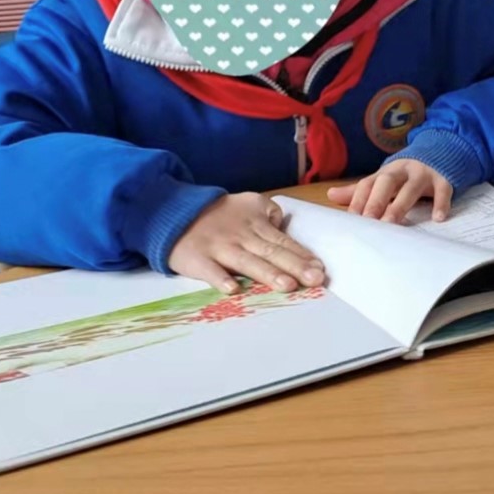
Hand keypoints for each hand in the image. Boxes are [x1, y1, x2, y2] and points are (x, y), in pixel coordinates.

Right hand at [167, 192, 324, 293]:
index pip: (284, 241)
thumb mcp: (248, 202)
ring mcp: (219, 248)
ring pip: (247, 262)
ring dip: (268, 274)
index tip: (320, 269)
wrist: (172, 212)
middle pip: (272, 253)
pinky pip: (210, 271)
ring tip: (288, 286)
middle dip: (295, 266)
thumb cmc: (217, 213)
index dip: (302, 255)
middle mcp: (241, 237)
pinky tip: (234, 290)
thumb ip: (269, 213)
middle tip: (315, 280)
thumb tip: (285, 227)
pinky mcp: (198, 259)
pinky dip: (220, 279)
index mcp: (256, 225)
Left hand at [328, 159, 452, 222]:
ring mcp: (423, 174)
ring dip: (401, 205)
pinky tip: (438, 218)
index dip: (358, 200)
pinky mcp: (443, 180)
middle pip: (387, 183)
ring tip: (392, 223)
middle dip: (376, 201)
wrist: (438, 153)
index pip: (368, 184)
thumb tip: (330, 195)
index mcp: (385, 173)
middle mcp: (402, 171)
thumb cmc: (404, 175)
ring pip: (411, 188)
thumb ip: (359, 190)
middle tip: (368, 222)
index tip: (352, 219)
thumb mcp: (383, 180)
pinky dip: (441, 203)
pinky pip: (443, 191)